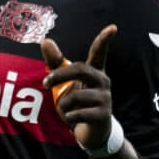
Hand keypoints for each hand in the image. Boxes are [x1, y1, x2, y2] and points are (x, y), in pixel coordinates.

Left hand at [40, 25, 116, 149]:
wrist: (90, 130)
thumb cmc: (77, 101)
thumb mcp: (64, 82)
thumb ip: (55, 62)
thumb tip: (46, 40)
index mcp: (94, 71)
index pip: (99, 53)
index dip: (104, 40)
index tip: (113, 27)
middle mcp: (103, 81)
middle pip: (80, 69)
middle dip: (59, 75)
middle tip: (45, 84)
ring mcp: (105, 98)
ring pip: (75, 95)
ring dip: (63, 104)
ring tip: (67, 110)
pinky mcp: (103, 114)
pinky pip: (78, 113)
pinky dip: (69, 117)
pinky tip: (73, 119)